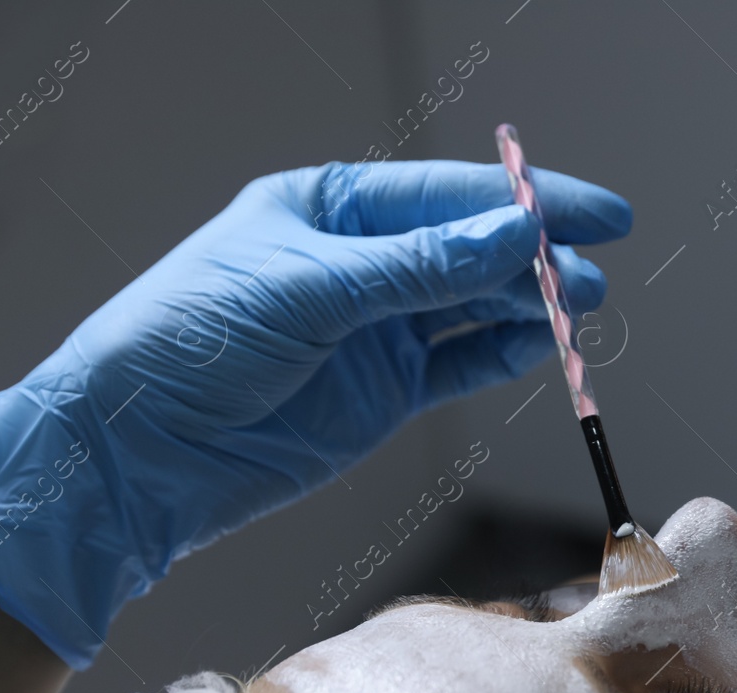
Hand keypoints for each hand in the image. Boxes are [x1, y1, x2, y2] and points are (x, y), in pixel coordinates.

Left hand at [0, 159, 631, 667]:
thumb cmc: (194, 340)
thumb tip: (514, 234)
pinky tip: (544, 345)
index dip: (523, 200)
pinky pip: (460, 365)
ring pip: (474, 307)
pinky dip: (504, 354)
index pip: (446, 195)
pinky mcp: (385, 391)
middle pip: (470, 250)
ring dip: (530, 306)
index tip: (591, 210)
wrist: (143, 452)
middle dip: (535, 259)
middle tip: (593, 274)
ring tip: (585, 307)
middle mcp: (361, 263)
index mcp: (332, 209)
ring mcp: (376, 329)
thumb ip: (421, 268)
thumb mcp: (312, 289)